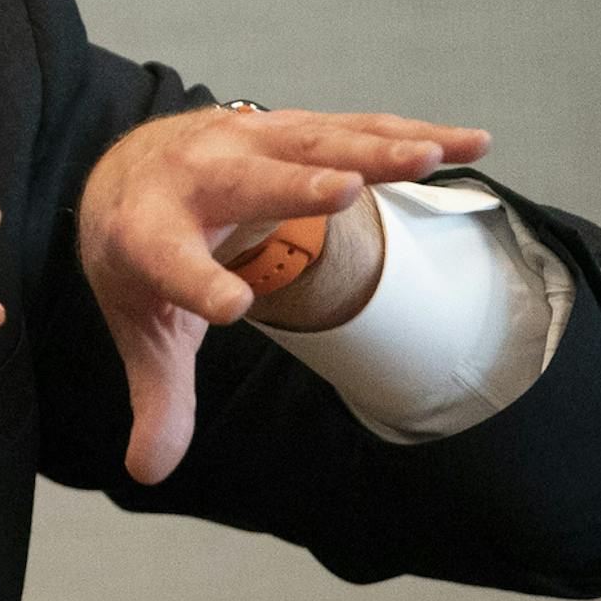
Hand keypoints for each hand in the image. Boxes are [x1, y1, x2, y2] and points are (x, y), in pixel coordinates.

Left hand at [78, 105, 492, 485]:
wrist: (130, 173)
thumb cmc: (141, 258)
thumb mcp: (144, 327)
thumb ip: (160, 397)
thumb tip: (149, 471)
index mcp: (148, 235)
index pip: (170, 264)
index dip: (198, 285)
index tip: (233, 308)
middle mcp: (195, 179)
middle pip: (247, 184)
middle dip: (294, 190)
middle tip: (344, 192)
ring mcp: (245, 142)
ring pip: (313, 145)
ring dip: (373, 152)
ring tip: (428, 160)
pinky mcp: (290, 129)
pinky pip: (356, 129)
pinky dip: (415, 133)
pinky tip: (470, 145)